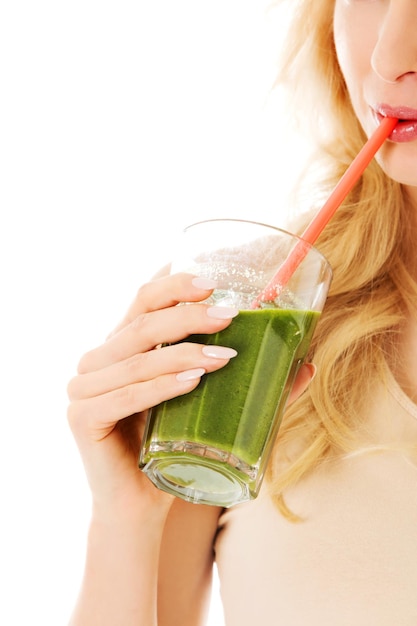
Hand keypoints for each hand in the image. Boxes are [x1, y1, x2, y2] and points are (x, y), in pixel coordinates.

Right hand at [67, 273, 239, 516]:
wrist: (141, 504)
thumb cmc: (174, 447)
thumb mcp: (208, 404)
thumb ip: (249, 381)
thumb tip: (306, 365)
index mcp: (122, 345)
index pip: (143, 300)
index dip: (174, 284)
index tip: (213, 279)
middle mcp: (98, 359)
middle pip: (141, 323)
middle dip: (188, 314)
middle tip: (230, 315)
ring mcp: (83, 388)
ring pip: (137, 359)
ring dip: (184, 352)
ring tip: (225, 356)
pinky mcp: (81, 418)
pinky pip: (126, 396)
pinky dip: (161, 386)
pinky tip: (193, 380)